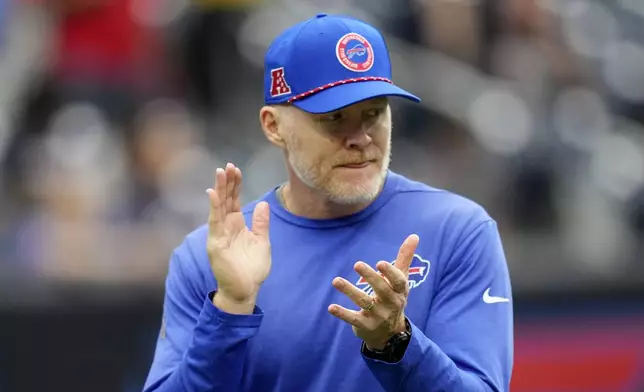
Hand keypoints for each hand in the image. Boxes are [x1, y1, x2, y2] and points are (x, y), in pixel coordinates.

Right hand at [206, 163, 270, 313]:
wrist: (246, 291)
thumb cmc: (252, 269)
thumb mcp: (262, 242)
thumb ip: (261, 223)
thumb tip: (262, 204)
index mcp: (237, 225)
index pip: (234, 200)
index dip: (235, 184)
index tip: (236, 169)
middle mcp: (226, 227)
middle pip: (225, 200)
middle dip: (226, 183)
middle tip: (227, 166)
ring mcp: (219, 235)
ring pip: (218, 208)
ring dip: (219, 190)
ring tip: (219, 173)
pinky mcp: (216, 245)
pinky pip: (214, 223)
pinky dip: (214, 208)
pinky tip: (213, 195)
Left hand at [328, 234, 419, 349]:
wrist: (390, 333)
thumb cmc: (394, 297)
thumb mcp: (401, 279)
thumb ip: (405, 257)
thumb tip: (414, 235)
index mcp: (400, 291)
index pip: (398, 281)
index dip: (390, 273)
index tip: (380, 263)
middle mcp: (391, 304)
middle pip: (382, 290)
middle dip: (370, 277)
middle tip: (357, 264)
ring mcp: (378, 316)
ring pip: (364, 302)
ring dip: (350, 291)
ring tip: (336, 281)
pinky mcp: (365, 325)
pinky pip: (353, 319)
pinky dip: (342, 313)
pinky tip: (331, 307)